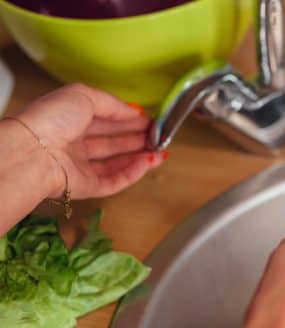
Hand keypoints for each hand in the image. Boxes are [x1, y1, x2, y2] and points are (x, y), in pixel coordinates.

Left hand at [14, 83, 164, 199]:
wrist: (35, 152)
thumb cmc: (51, 119)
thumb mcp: (84, 96)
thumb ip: (113, 104)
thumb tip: (134, 111)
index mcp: (69, 120)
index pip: (105, 120)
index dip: (129, 120)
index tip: (150, 120)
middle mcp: (74, 144)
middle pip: (113, 142)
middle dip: (138, 138)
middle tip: (160, 136)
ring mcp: (80, 167)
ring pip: (116, 163)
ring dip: (140, 156)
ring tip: (161, 151)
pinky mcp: (86, 187)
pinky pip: (115, 181)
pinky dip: (134, 173)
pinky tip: (148, 163)